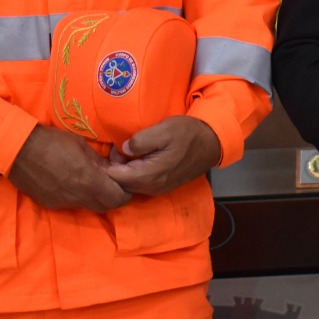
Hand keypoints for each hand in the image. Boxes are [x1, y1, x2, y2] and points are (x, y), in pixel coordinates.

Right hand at [7, 125, 130, 211]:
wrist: (17, 150)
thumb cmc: (52, 142)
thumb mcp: (81, 145)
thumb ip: (98, 161)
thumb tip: (111, 169)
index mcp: (88, 181)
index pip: (117, 199)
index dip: (125, 193)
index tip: (125, 183)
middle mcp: (77, 197)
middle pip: (105, 207)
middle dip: (113, 197)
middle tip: (112, 183)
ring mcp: (62, 202)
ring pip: (87, 206)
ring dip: (94, 197)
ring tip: (91, 181)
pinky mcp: (49, 203)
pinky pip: (70, 204)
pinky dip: (77, 196)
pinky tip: (71, 182)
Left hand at [102, 115, 220, 195]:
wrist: (211, 143)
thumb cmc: (187, 134)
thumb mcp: (164, 130)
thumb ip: (140, 140)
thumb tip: (124, 148)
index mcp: (148, 175)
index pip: (114, 177)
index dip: (108, 162)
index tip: (113, 147)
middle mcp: (150, 187)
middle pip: (119, 183)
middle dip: (114, 167)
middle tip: (120, 147)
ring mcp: (157, 189)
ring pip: (128, 185)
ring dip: (124, 170)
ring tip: (129, 151)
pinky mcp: (161, 187)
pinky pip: (138, 184)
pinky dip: (133, 173)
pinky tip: (138, 159)